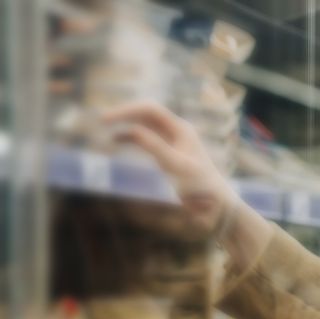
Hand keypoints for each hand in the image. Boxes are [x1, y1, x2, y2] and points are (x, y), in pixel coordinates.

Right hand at [103, 101, 241, 239]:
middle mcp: (177, 131)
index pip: (150, 109)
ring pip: (145, 125)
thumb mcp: (176, 166)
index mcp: (181, 129)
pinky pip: (147, 139)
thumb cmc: (200, 186)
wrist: (216, 205)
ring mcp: (173, 142)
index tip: (105, 119)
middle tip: (101, 120)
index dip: (127, 110)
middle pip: (146, 113)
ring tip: (105, 128)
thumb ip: (155, 147)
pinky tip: (116, 140)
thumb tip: (132, 130)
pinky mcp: (169, 154)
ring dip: (126, 124)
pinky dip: (131, 137)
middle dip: (125, 113)